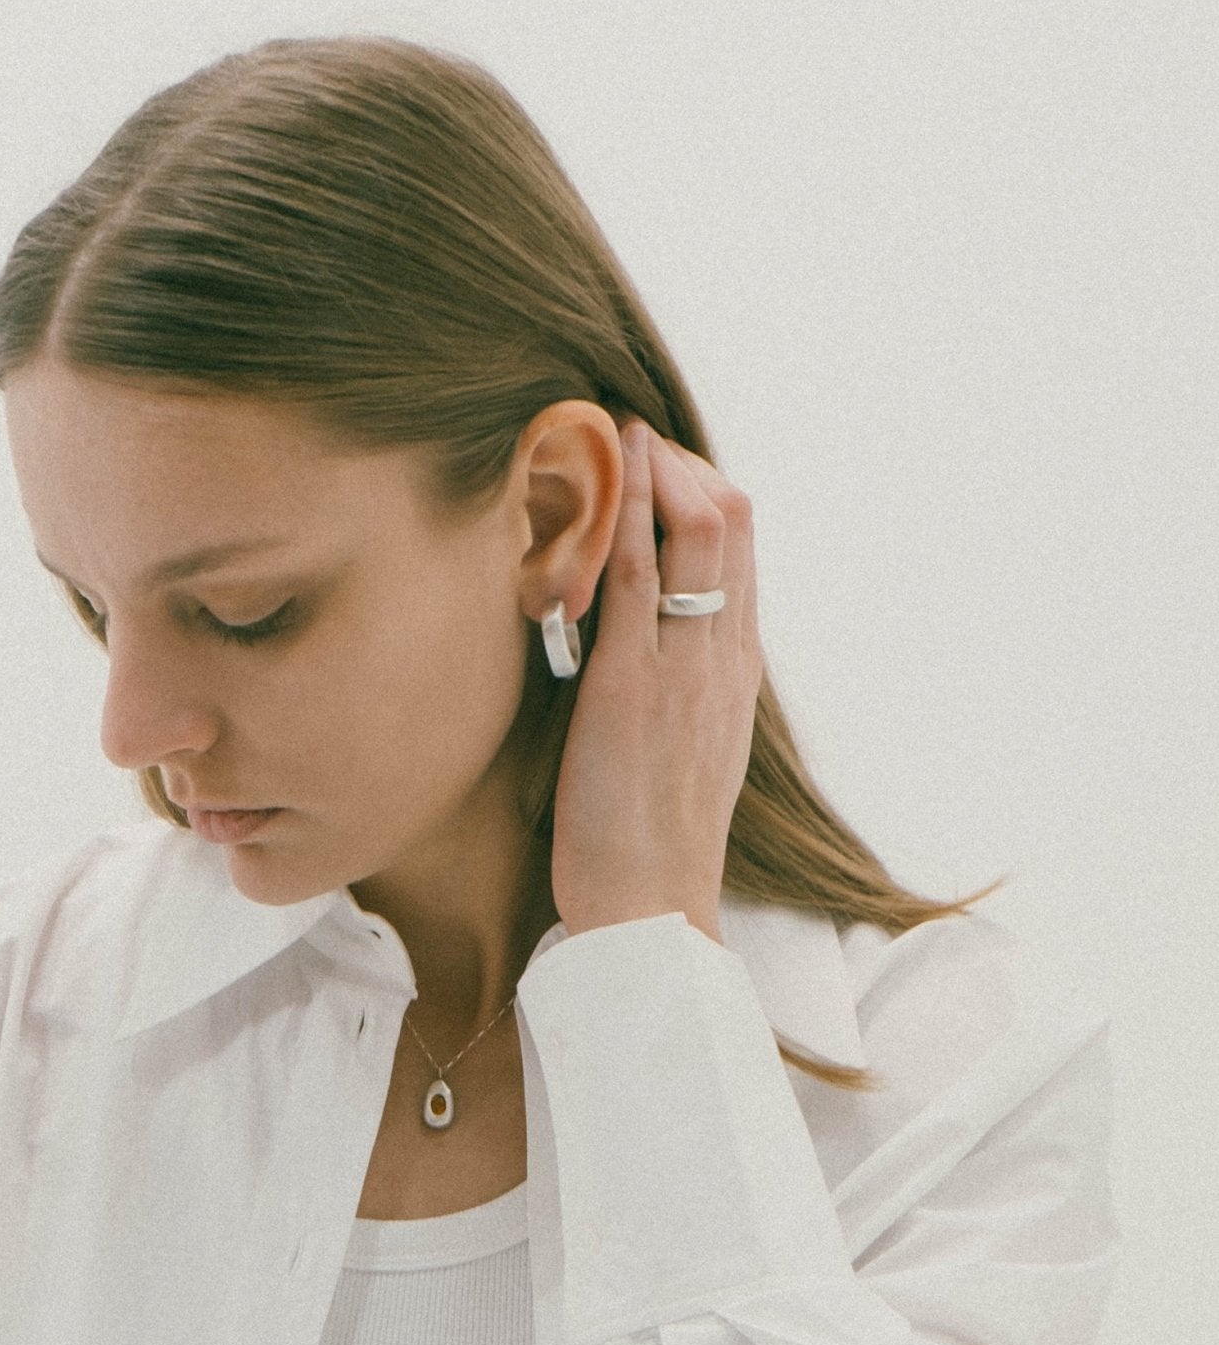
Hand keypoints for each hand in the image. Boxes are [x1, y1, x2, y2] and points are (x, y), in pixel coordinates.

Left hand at [548, 418, 762, 942]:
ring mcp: (686, 665)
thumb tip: (634, 647)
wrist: (651, 911)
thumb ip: (671, 689)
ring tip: (615, 433)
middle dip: (683, 464)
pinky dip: (626, 511)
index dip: (702, 492)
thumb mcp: (679, 749)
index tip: (658, 465)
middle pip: (733, 523)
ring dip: (655, 468)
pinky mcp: (635, 684)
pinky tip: (604, 474)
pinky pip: (641, 575)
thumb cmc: (649, 841)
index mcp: (735, 672)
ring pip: (699, 531)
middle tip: (631, 435)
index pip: (741, 552)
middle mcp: (723, 657)